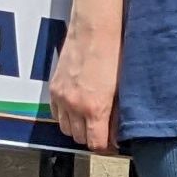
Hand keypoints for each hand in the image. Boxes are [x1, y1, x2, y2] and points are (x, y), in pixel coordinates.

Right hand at [48, 25, 121, 155]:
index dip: (106, 147)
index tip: (113, 145)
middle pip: (79, 138)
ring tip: (91, 121)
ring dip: (78, 128)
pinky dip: (66, 116)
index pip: (96, 143)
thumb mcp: (122, 88)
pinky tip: (77, 110)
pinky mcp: (54, 88)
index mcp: (95, 107)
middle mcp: (74, 105)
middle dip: (92, 138)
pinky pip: (56, 114)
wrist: (94, 30)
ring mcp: (61, 97)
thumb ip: (117, 113)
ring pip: (66, 128)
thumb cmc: (114, 53)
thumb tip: (117, 132)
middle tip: (103, 132)